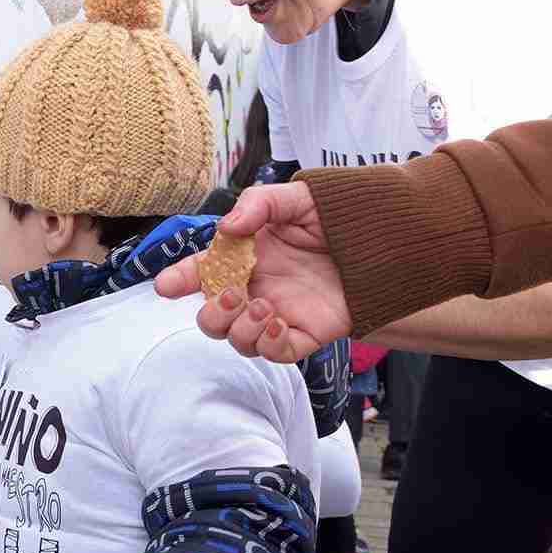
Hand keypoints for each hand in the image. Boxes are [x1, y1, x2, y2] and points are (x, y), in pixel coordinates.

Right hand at [153, 182, 350, 363]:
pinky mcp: (304, 334)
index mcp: (243, 258)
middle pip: (210, 318)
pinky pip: (276, 353)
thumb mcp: (295, 198)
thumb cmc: (336, 218)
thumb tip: (227, 228)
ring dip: (240, 329)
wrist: (384, 241)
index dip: (178, 280)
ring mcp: (277, 314)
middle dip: (210, 313)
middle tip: (231, 294)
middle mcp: (254, 289)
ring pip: (237, 340)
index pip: (200, 272)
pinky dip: (269, 344)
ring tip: (265, 307)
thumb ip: (259, 204)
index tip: (167, 285)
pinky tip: (280, 322)